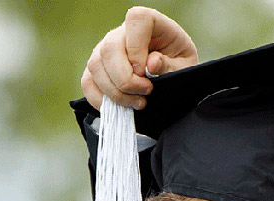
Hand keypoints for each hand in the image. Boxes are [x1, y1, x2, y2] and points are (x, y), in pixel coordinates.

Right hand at [81, 6, 197, 109]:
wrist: (173, 77)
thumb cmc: (179, 66)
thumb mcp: (185, 66)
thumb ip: (171, 66)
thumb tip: (152, 63)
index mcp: (151, 23)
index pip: (136, 20)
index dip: (137, 46)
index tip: (146, 71)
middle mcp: (123, 33)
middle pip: (110, 49)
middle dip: (126, 79)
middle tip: (146, 93)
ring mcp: (106, 49)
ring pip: (96, 66)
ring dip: (116, 92)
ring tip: (139, 102)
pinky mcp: (98, 68)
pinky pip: (88, 82)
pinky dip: (100, 99)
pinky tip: (120, 107)